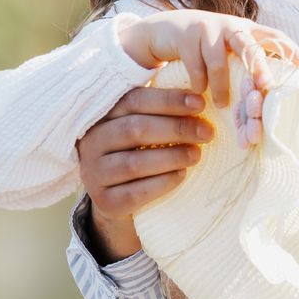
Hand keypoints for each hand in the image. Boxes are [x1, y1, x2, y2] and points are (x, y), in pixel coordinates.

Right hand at [77, 82, 216, 259]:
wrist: (119, 198)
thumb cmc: (139, 152)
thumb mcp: (143, 127)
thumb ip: (159, 110)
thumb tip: (199, 96)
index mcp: (101, 116)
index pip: (134, 100)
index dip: (169, 100)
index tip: (200, 104)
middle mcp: (91, 142)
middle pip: (135, 129)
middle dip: (176, 129)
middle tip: (207, 132)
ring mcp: (93, 173)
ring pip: (134, 163)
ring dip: (172, 156)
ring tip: (197, 154)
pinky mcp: (104, 201)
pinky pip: (135, 192)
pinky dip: (163, 182)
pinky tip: (181, 175)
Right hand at [119, 10, 298, 110]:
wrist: (167, 29)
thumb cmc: (205, 46)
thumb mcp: (229, 49)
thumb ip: (246, 61)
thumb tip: (268, 90)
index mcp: (247, 30)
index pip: (273, 37)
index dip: (289, 49)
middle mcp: (231, 27)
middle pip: (249, 46)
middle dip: (258, 66)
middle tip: (266, 86)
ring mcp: (208, 29)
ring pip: (219, 61)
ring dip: (222, 86)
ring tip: (222, 105)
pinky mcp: (187, 36)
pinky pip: (196, 65)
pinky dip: (199, 82)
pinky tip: (199, 92)